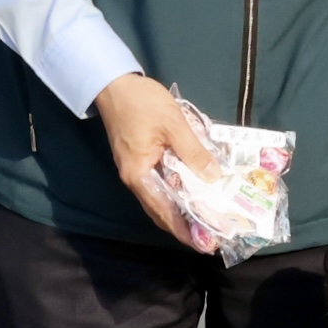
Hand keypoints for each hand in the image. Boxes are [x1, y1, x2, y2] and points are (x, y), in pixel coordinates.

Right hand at [93, 73, 216, 247]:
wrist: (113, 83)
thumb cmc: (141, 103)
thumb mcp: (174, 124)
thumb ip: (194, 152)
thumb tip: (214, 178)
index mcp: (139, 174)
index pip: (163, 211)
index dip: (183, 229)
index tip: (203, 244)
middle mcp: (135, 178)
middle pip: (161, 210)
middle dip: (184, 225)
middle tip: (211, 237)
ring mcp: (135, 169)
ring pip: (161, 197)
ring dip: (181, 210)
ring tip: (206, 220)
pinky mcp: (139, 159)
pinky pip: (160, 183)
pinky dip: (176, 192)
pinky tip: (193, 192)